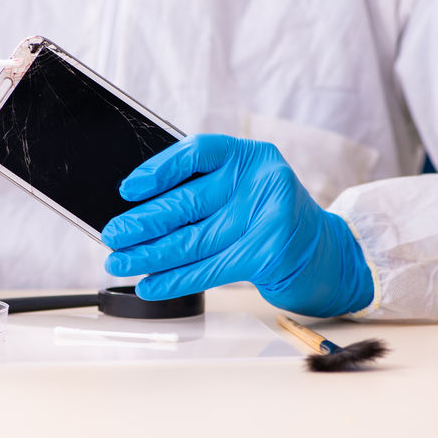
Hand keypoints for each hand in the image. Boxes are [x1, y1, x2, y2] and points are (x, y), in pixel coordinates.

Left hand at [101, 134, 373, 316]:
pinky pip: (209, 269)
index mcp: (251, 156)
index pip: (196, 152)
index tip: (129, 189)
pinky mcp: (267, 256)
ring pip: (193, 240)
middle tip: (113, 235)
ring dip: (149, 255)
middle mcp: (261, 182)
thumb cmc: (271, 216)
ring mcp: (268, 219)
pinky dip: (174, 280)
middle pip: (189, 201)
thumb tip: (139, 207)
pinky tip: (150, 284)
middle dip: (143, 222)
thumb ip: (204, 187)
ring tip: (120, 262)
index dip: (159, 169)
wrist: (324, 252)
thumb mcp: (245, 187)